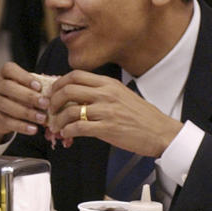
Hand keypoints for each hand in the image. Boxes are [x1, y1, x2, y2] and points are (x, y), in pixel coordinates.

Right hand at [0, 62, 49, 143]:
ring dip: (26, 112)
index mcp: (3, 74)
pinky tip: (33, 129)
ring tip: (42, 118)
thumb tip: (53, 91)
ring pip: (6, 105)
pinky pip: (6, 121)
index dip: (24, 77)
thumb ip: (35, 87)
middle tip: (45, 104)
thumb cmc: (17, 96)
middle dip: (28, 96)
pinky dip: (21, 126)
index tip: (39, 86)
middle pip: (8, 87)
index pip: (9, 69)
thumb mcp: (24, 87)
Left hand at [48, 71, 183, 156]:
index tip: (53, 92)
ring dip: (58, 120)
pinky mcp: (108, 128)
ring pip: (70, 110)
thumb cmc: (142, 116)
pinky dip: (67, 132)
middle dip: (53, 100)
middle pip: (68, 89)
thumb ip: (101, 92)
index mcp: (109, 83)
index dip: (59, 83)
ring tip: (57, 127)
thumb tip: (77, 95)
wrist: (161, 132)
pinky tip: (67, 135)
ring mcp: (107, 111)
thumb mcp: (121, 95)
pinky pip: (79, 128)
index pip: (76, 75)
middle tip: (50, 109)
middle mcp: (106, 94)